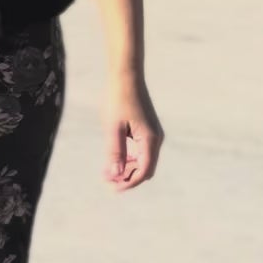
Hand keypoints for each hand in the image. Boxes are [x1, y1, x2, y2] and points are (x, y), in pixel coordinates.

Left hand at [103, 72, 163, 190]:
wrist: (126, 76)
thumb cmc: (118, 99)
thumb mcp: (113, 127)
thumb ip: (115, 151)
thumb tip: (115, 174)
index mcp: (150, 139)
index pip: (144, 170)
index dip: (129, 182)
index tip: (111, 187)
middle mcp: (156, 138)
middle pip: (146, 168)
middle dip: (128, 177)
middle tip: (107, 180)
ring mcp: (153, 134)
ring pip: (144, 160)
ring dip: (128, 168)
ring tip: (108, 171)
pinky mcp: (147, 129)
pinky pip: (142, 151)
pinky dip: (131, 158)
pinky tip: (116, 158)